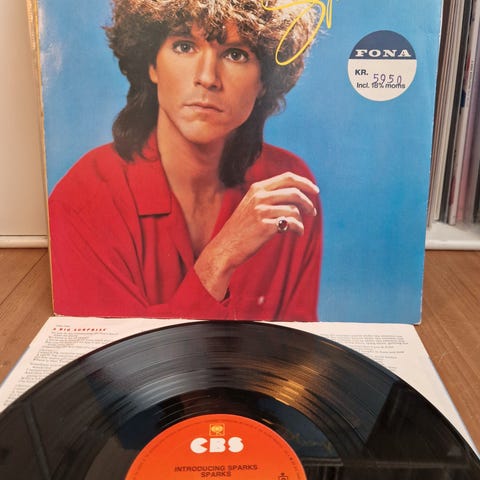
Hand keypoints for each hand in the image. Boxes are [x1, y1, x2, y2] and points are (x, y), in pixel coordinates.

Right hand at [194, 171, 318, 299]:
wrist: (226, 247)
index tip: (315, 191)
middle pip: (294, 192)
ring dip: (302, 220)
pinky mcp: (265, 226)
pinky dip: (299, 229)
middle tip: (313, 212)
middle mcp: (259, 196)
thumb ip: (270, 197)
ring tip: (299, 228)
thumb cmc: (242, 229)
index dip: (305, 182)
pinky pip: (292, 223)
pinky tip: (298, 234)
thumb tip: (298, 195)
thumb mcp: (252, 206)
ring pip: (294, 210)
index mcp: (257, 188)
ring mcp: (262, 211)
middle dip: (308, 202)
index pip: (288, 177)